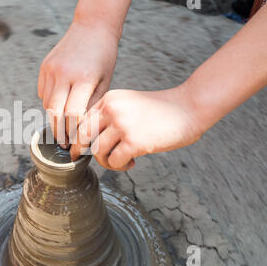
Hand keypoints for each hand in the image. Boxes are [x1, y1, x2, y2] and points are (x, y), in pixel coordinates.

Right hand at [38, 21, 118, 145]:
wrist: (92, 27)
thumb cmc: (104, 56)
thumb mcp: (105, 81)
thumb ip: (91, 105)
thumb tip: (81, 129)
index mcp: (84, 78)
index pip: (73, 114)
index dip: (73, 132)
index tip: (75, 144)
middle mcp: (64, 74)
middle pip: (55, 112)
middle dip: (59, 132)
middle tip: (64, 144)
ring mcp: (51, 69)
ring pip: (47, 104)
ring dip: (54, 118)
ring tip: (62, 127)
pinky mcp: (44, 66)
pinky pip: (42, 92)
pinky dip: (49, 102)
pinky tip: (59, 106)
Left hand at [70, 86, 202, 170]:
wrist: (189, 107)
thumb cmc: (159, 109)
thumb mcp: (128, 104)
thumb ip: (109, 116)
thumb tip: (88, 141)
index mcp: (109, 99)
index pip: (81, 121)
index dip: (77, 138)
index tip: (79, 149)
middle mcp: (112, 110)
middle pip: (82, 137)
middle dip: (80, 151)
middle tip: (84, 159)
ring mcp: (123, 125)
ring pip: (98, 152)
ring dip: (107, 161)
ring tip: (121, 160)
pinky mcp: (135, 141)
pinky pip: (114, 161)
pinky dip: (120, 166)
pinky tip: (131, 163)